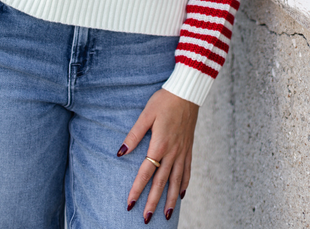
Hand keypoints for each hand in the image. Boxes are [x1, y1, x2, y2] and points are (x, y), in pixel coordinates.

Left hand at [117, 88, 198, 221]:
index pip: (146, 173)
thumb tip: (120, 152)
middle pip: (162, 182)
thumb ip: (134, 135)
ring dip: (171, 200)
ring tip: (166, 216)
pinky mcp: (189, 148)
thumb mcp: (146, 114)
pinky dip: (184, 185)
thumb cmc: (165, 100)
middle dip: (153, 202)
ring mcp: (183, 152)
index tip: (130, 204)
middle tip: (146, 219)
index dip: (137, 189)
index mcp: (160, 144)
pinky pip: (187, 171)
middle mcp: (173, 152)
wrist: (187, 92)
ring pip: (177, 181)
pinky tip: (181, 194)